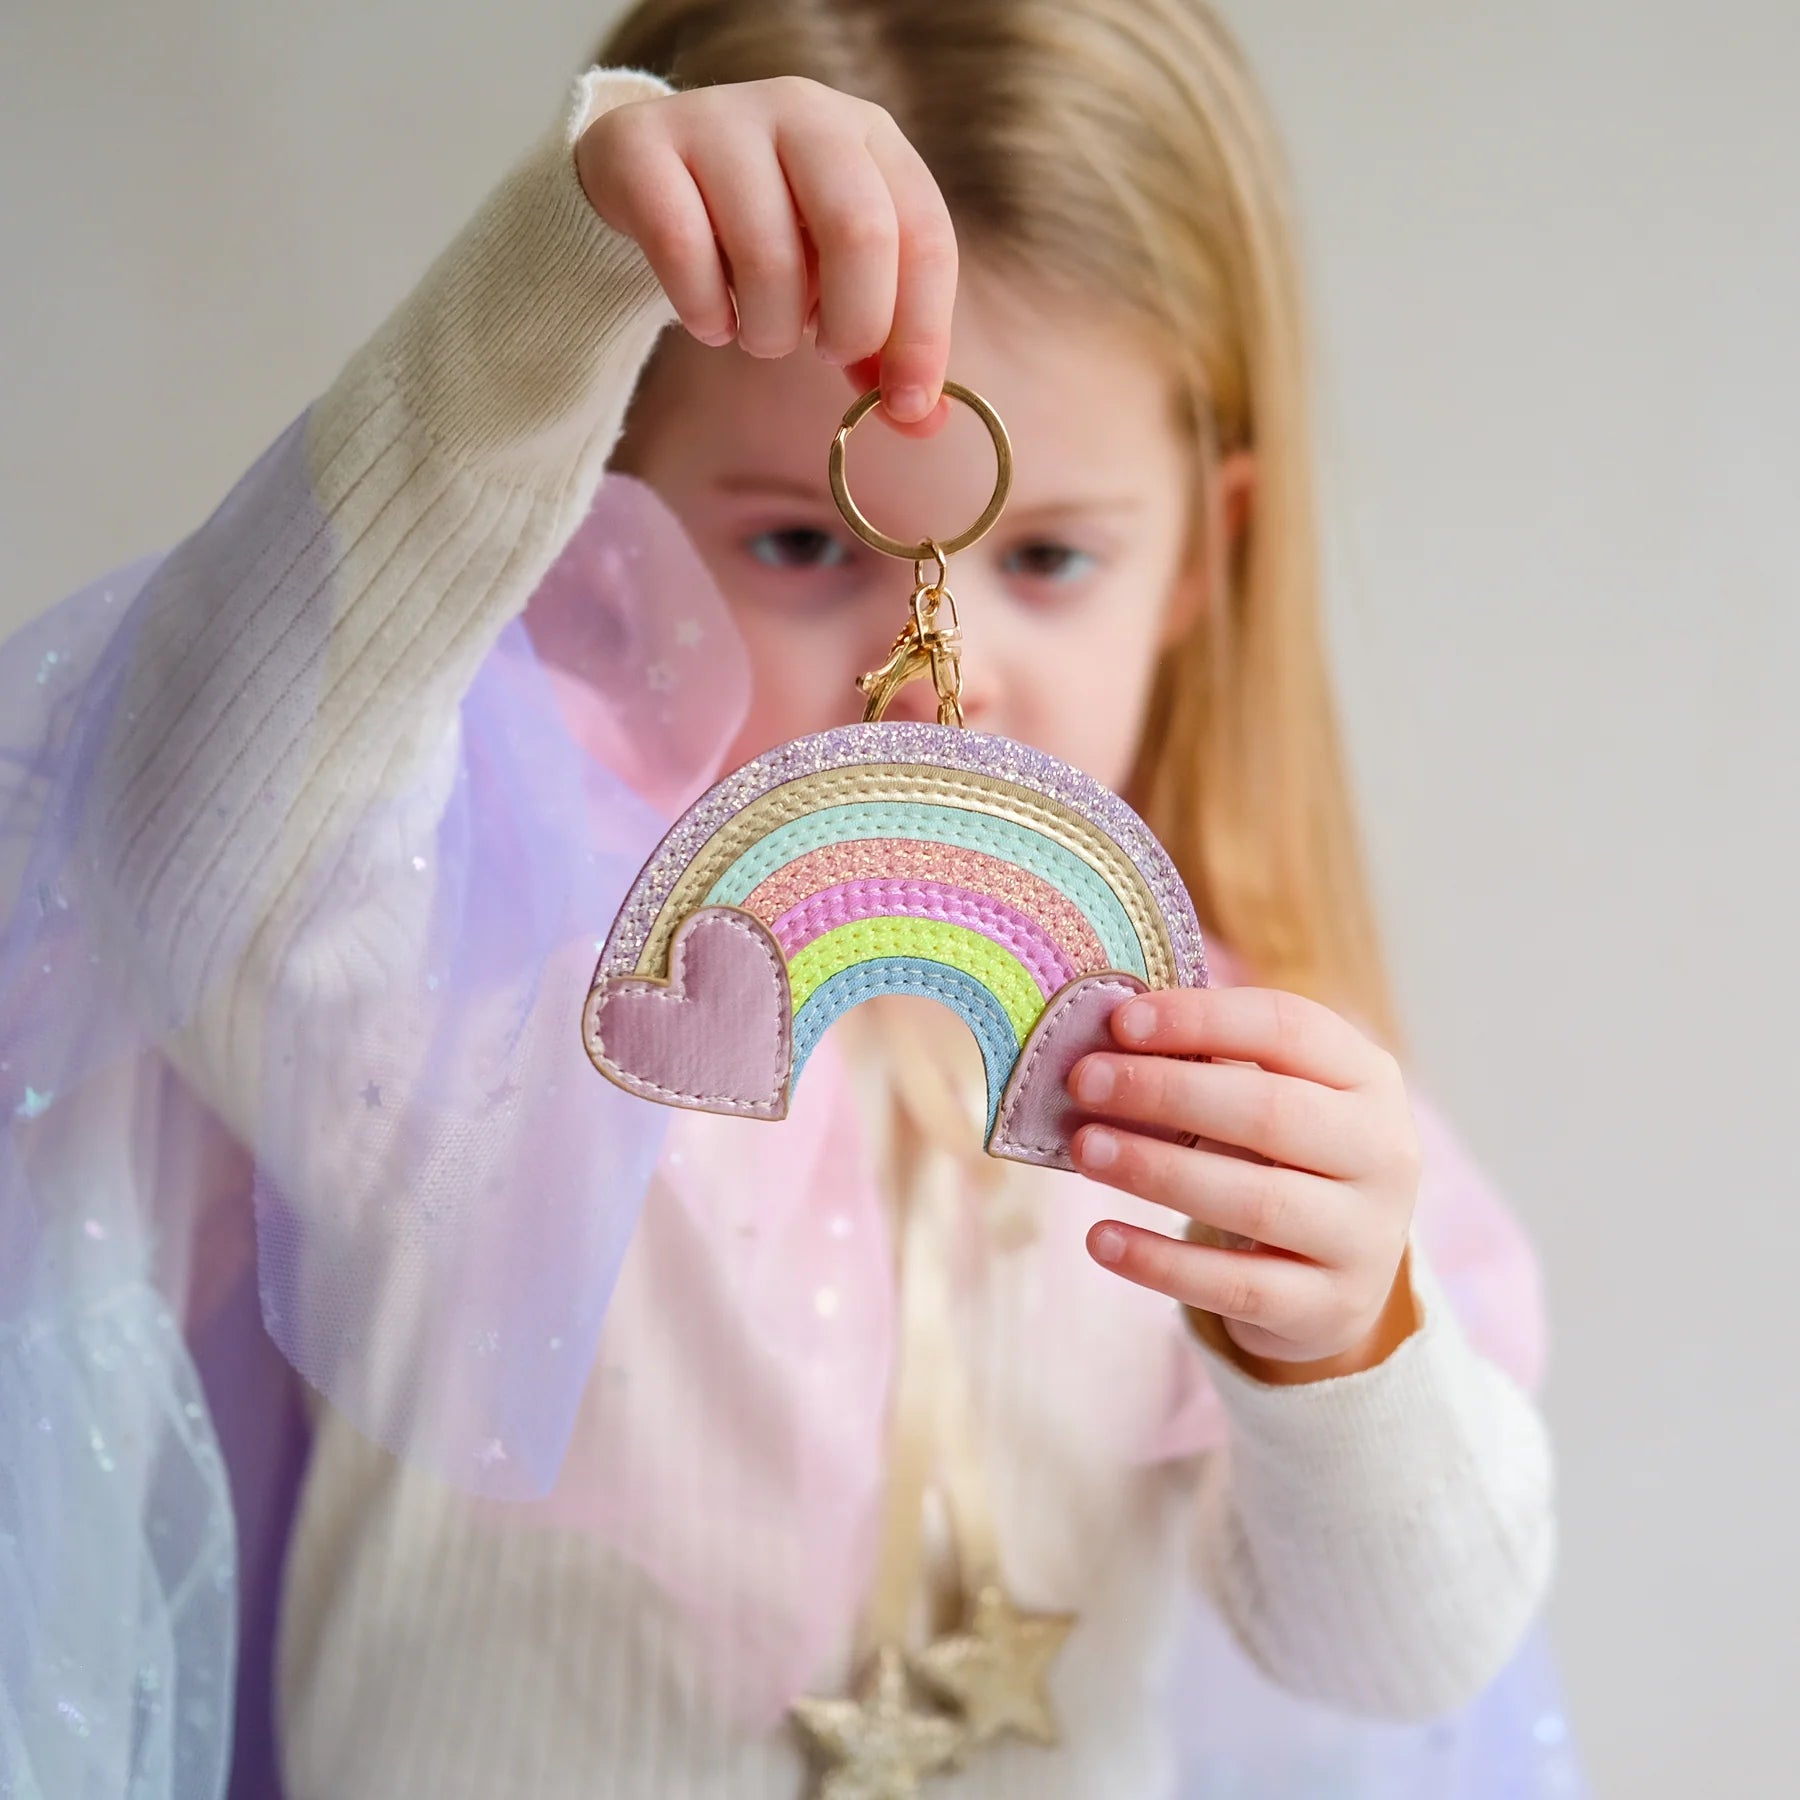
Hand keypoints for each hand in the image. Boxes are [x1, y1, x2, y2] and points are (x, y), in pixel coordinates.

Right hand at [575, 75, 957, 434]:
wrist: (648, 171)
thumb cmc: (768, 232)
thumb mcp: (836, 279)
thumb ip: (882, 347)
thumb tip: (924, 421)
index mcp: (871, 136)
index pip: (925, 235)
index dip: (923, 333)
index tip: (907, 404)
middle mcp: (804, 111)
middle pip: (859, 232)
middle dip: (852, 324)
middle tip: (825, 353)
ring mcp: (721, 119)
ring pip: (767, 255)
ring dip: (768, 330)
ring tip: (758, 331)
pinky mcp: (644, 146)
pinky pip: (684, 252)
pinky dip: (704, 313)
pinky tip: (710, 320)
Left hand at [1067, 987, 1423, 1374]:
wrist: (1341, 1278)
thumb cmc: (1286, 1161)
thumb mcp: (1273, 1101)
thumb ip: (1209, 1067)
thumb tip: (1105, 1043)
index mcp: (1368, 1078)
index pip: (1288, 1028)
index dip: (1201, 1020)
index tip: (1120, 1021)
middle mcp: (1384, 1153)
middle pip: (1271, 1112)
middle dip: (1166, 1091)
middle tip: (1085, 1083)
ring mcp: (1365, 1236)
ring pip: (1255, 1200)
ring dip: (1157, 1170)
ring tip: (1086, 1150)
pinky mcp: (1330, 1307)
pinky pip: (1235, 1285)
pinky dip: (1161, 1262)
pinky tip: (1101, 1239)